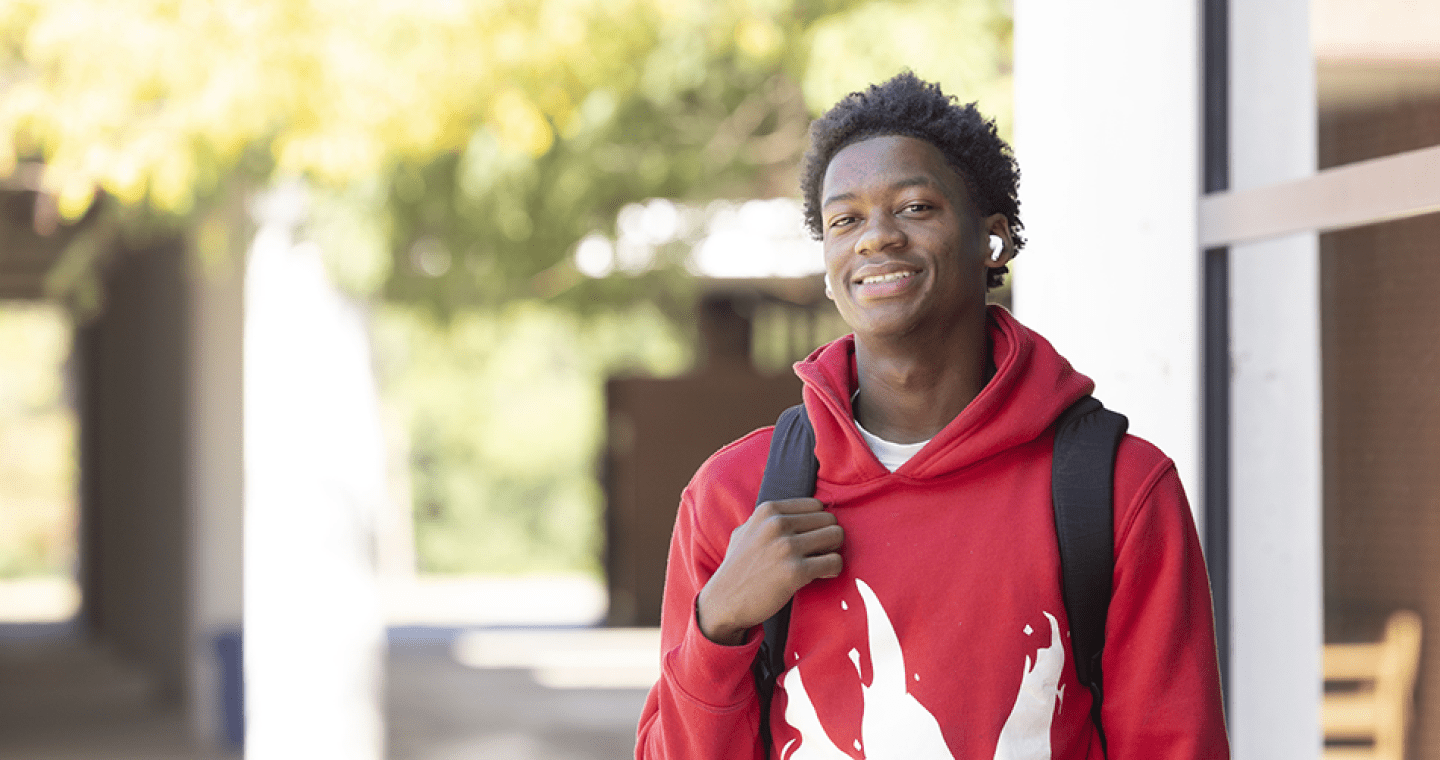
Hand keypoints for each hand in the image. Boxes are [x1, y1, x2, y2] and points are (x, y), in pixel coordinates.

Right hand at [696, 498, 843, 645]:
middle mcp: (777, 524)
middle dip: (828, 538)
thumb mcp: (745, 531)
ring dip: (832, 551)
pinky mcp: (795, 571)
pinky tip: (820, 575)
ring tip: (819, 563)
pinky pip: (834, 562)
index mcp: (768, 510)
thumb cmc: (738, 568)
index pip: (816, 505)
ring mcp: (786, 547)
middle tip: (817, 554)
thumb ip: (768, 519)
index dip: (817, 523)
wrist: (724, 601)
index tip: (810, 539)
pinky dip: (832, 569)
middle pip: (829, 519)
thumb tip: (798, 512)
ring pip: (837, 536)